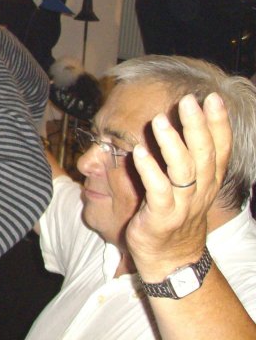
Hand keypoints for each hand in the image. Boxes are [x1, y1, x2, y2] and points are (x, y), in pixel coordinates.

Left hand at [126, 93, 229, 281]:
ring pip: (183, 171)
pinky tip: (139, 153)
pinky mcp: (161, 217)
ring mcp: (181, 205)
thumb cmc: (176, 216)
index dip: (219, 124)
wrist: (170, 260)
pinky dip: (150, 171)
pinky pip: (158, 191)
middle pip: (204, 155)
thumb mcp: (190, 186)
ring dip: (172, 144)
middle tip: (189, 101)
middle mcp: (200, 191)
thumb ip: (188, 158)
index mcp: (208, 181)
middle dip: (197, 126)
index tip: (213, 98)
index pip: (220, 149)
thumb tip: (178, 121)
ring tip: (159, 121)